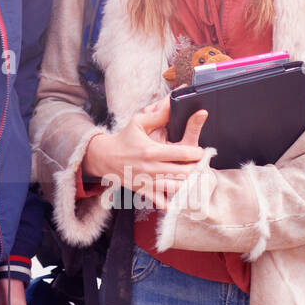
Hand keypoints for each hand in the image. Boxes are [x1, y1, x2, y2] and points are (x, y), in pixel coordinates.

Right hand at [83, 98, 208, 209]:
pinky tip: (179, 194)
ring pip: (177, 188)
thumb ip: (158, 114)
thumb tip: (174, 102)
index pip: (182, 154)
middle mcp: (150, 168)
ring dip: (188, 183)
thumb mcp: (138, 122)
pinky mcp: (144, 192)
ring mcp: (148, 182)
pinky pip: (163, 202)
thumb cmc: (124, 139)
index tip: (199, 151)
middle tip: (198, 164)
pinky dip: (174, 201)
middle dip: (196, 169)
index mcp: (151, 150)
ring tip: (192, 177)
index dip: (196, 153)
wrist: (104, 157)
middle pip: (184, 173)